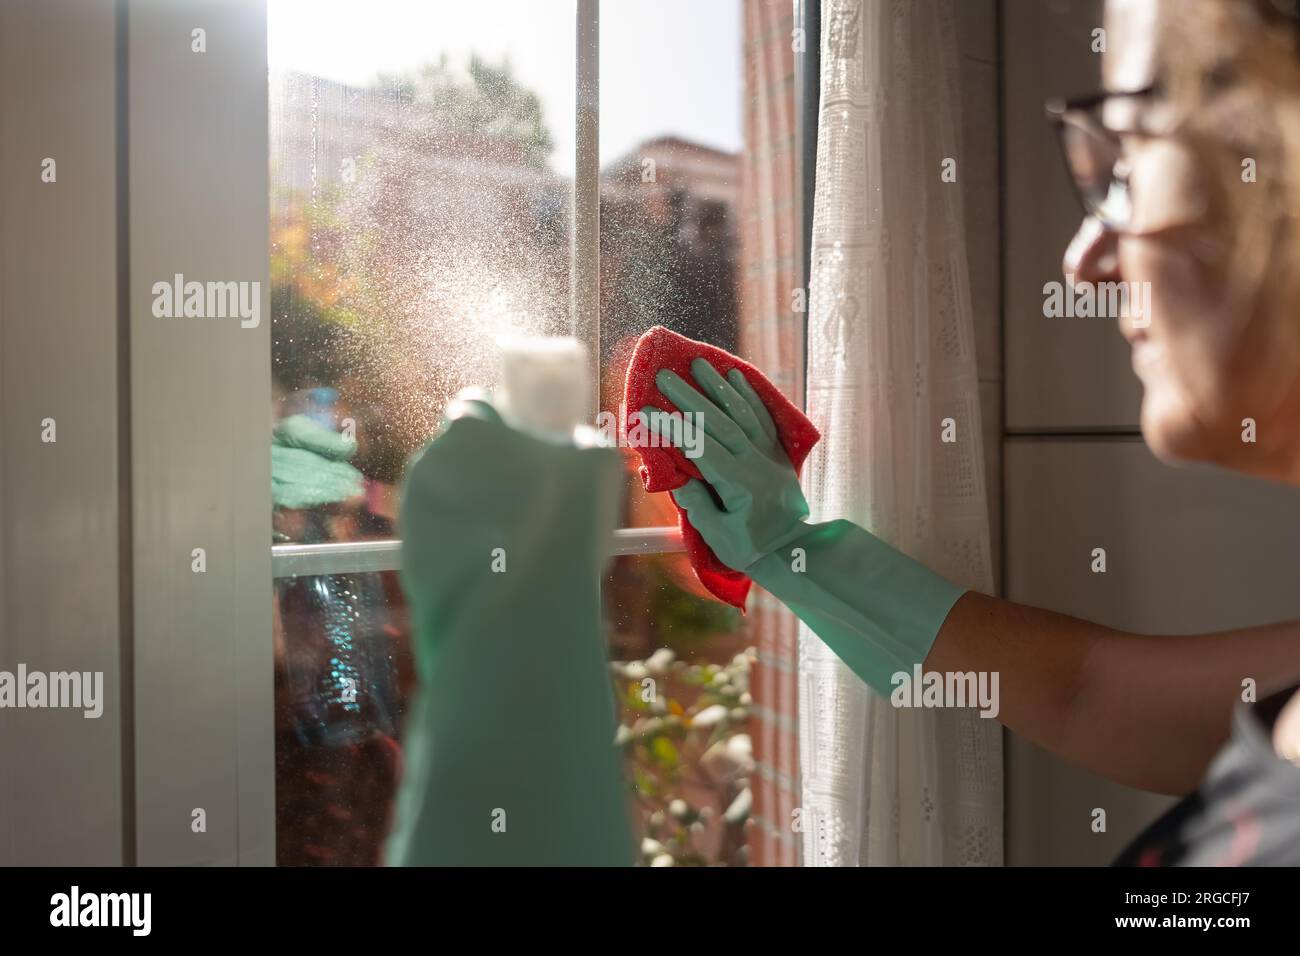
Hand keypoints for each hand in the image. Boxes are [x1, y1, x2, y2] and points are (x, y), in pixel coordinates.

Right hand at [642, 358, 808, 570]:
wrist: (793, 550)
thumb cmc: (750, 548)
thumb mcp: (718, 535)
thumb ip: (697, 505)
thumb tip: (678, 477)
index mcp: (737, 482)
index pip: (700, 446)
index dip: (672, 427)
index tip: (647, 411)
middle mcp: (754, 461)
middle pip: (719, 421)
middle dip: (689, 396)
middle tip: (665, 375)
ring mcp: (767, 454)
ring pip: (742, 412)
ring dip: (718, 387)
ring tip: (699, 364)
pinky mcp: (775, 452)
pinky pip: (762, 417)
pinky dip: (748, 395)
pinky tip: (735, 377)